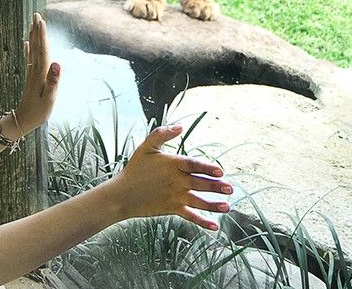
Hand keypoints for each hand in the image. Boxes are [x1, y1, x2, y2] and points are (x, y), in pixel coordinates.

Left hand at [14, 13, 60, 132]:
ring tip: (33, 23)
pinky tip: (27, 42)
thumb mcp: (49, 99)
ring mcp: (32, 73)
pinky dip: (29, 49)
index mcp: (40, 74)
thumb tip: (57, 63)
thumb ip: (53, 81)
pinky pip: (30, 58)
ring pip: (32, 50)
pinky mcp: (31, 77)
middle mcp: (35, 70)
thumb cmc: (38, 112)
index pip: (42, 50)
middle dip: (37, 30)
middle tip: (36, 14)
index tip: (41, 21)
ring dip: (33, 36)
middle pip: (36, 46)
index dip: (42, 35)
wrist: (22, 121)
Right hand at [107, 125, 232, 230]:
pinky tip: (214, 226)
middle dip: (216, 186)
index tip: (220, 171)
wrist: (121, 195)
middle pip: (199, 183)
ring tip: (227, 206)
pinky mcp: (172, 208)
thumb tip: (180, 126)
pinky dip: (202, 221)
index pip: (193, 165)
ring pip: (198, 201)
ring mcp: (174, 196)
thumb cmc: (134, 169)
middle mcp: (175, 181)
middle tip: (230, 188)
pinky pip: (190, 216)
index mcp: (171, 165)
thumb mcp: (146, 147)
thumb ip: (162, 134)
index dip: (207, 168)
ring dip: (213, 205)